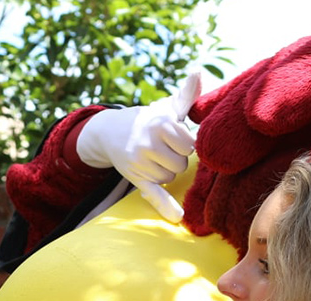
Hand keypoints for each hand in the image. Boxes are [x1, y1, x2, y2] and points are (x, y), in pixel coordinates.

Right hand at [77, 69, 207, 221]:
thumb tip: (198, 72)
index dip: (185, 144)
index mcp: (161, 124)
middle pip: (181, 164)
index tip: (174, 138)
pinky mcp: (135, 178)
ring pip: (170, 177)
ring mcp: (140, 162)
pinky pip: (153, 194)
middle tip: (163, 149)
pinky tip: (177, 217)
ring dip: (166, 171)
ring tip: (154, 158)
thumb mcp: (166, 108)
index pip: (190, 145)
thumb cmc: (148, 120)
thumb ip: (186, 95)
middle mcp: (148, 143)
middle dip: (176, 158)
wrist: (111, 133)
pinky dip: (165, 206)